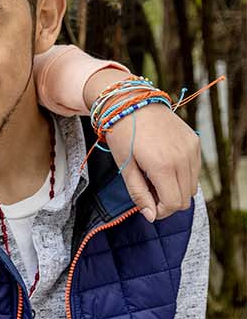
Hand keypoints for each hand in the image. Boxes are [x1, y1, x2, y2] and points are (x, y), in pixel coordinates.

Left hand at [103, 105, 199, 222]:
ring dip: (175, 189)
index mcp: (163, 166)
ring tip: (155, 178)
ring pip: (192, 186)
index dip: (160, 212)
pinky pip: (195, 170)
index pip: (173, 204)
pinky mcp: (195, 142)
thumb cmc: (122, 135)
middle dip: (167, 202)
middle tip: (149, 192)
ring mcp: (192, 149)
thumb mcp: (125, 167)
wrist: (132, 103)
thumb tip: (151, 216)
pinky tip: (164, 166)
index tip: (147, 207)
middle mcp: (182, 158)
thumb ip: (139, 193)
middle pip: (185, 198)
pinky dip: (182, 175)